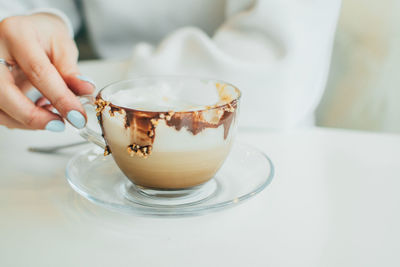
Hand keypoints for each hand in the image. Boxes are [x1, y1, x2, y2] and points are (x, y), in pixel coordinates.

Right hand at [0, 13, 94, 130]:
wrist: (24, 32)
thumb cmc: (42, 36)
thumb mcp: (62, 46)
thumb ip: (71, 71)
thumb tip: (85, 90)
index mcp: (16, 34)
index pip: (38, 72)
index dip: (60, 98)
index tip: (77, 115)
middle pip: (4, 92)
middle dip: (33, 116)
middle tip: (59, 125)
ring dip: (27, 121)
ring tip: (53, 120)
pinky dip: (19, 119)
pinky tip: (40, 115)